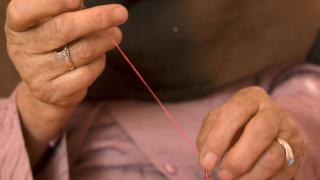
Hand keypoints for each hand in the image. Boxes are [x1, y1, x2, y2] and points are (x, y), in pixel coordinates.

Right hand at [5, 0, 127, 166]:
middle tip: (120, 13)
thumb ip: (66, 12)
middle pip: (63, 29)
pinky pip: (88, 72)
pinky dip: (100, 61)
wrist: (48, 85)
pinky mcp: (56, 92)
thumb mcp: (50, 24)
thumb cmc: (53, 45)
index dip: (52, 3)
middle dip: (98, 18)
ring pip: (82, 51)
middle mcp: (23, 50)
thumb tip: (89, 6)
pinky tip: (100, 56)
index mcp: (18, 27)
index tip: (78, 0)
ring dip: (105, 40)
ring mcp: (38, 74)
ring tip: (116, 34)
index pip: (23, 10)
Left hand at [197, 86, 304, 179]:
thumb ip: (208, 133)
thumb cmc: (237, 124)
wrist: (270, 129)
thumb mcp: (219, 121)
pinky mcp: (297, 153)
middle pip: (260, 131)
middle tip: (222, 175)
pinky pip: (282, 172)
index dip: (218, 138)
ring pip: (273, 157)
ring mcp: (289, 132)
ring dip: (250, 175)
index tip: (206, 162)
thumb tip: (206, 155)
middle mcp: (273, 112)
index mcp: (252, 97)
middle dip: (237, 159)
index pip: (235, 111)